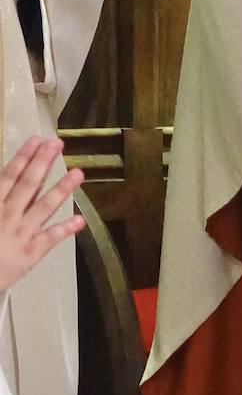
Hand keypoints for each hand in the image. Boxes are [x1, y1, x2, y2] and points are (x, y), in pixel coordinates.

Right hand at [0, 137, 83, 290]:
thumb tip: (4, 177)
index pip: (9, 176)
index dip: (24, 157)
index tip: (37, 139)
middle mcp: (6, 217)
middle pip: (27, 186)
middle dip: (43, 163)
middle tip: (57, 144)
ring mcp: (20, 235)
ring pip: (43, 208)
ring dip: (61, 189)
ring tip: (78, 173)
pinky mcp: (30, 255)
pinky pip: (49, 240)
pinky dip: (64, 230)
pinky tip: (80, 220)